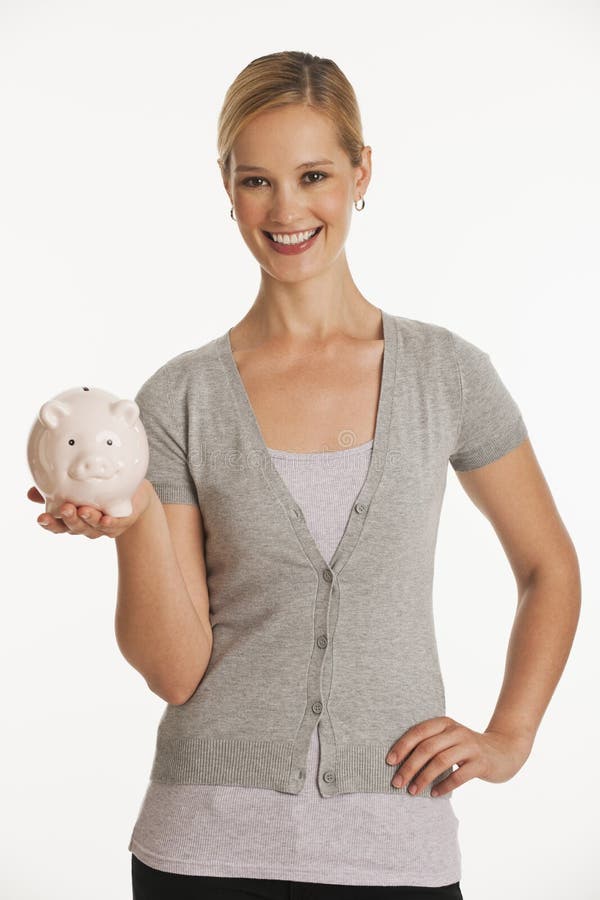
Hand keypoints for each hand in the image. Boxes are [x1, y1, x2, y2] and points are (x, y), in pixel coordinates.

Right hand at [28, 479, 154, 539]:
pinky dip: (110, 523)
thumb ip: (53, 487)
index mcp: (71, 518)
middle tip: (66, 509)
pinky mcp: (120, 524)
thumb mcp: (75, 485)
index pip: (56, 525)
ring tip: (84, 510)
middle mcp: (85, 525)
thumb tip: (30, 492)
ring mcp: (102, 527)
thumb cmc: (98, 488)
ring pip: (93, 527)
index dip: (49, 524)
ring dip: (88, 519)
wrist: (132, 492)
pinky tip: (107, 518)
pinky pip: (114, 526)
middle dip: (69, 519)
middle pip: (74, 527)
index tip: (41, 518)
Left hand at [385, 716, 533, 797]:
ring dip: (423, 778)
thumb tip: (398, 763)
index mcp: (444, 723)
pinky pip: (459, 775)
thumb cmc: (466, 748)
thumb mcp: (448, 739)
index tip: (389, 762)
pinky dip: (444, 786)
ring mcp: (469, 746)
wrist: (503, 751)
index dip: (402, 746)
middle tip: (396, 782)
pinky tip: (434, 794)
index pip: (418, 731)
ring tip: (412, 791)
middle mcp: (456, 731)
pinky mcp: (481, 762)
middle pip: (427, 748)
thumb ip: (429, 744)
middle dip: (409, 766)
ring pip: (440, 761)